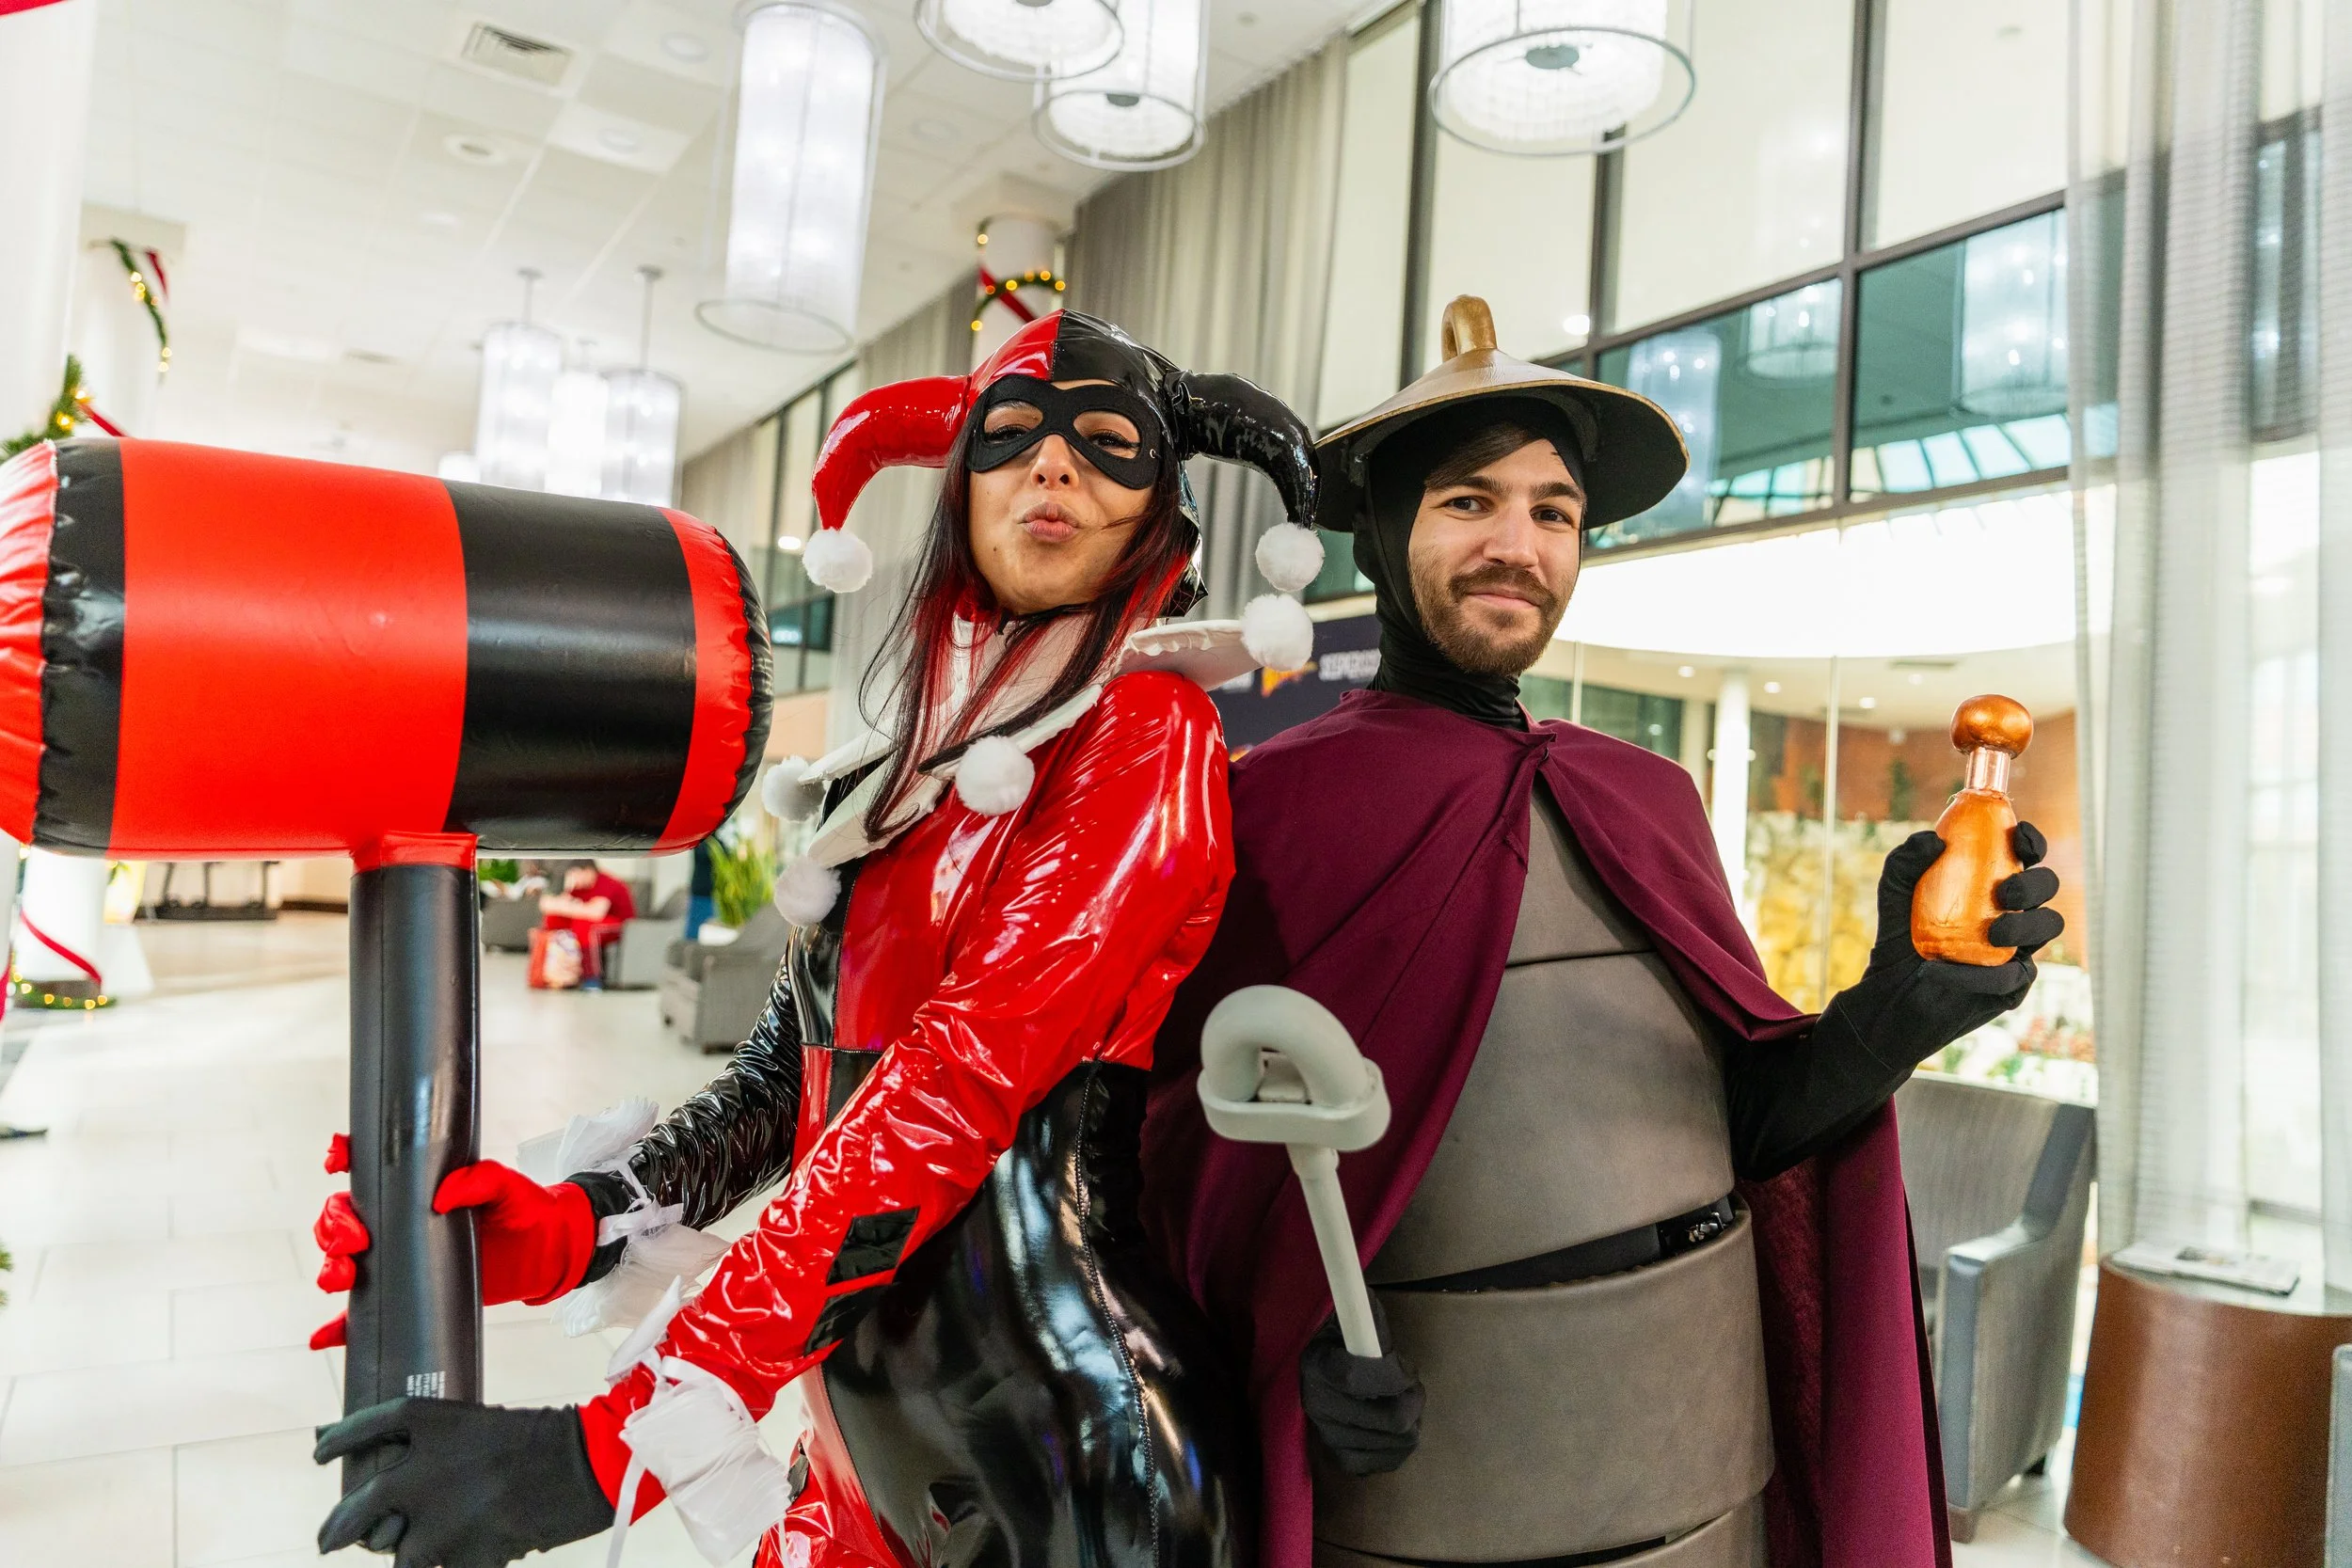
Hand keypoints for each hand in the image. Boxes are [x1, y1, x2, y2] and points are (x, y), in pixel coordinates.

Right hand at [309, 1142, 598, 1348]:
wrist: (546, 1253)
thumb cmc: (525, 1211)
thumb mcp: (507, 1186)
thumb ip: (480, 1180)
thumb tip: (442, 1196)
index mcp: (417, 1188)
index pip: (368, 1171)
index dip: (343, 1160)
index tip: (337, 1163)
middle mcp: (400, 1221)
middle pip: (342, 1218)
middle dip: (334, 1227)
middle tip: (355, 1240)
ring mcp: (400, 1259)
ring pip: (343, 1261)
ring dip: (331, 1268)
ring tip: (344, 1276)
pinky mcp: (407, 1294)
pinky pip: (363, 1313)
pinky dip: (338, 1326)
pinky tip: (324, 1335)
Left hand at [315, 1397, 611, 1567]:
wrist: (588, 1463)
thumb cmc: (541, 1437)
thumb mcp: (481, 1424)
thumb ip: (437, 1446)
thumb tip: (393, 1467)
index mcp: (435, 1424)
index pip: (368, 1426)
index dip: (338, 1440)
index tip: (319, 1452)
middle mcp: (427, 1470)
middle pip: (360, 1505)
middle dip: (337, 1529)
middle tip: (326, 1540)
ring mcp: (445, 1519)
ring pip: (397, 1553)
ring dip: (399, 1554)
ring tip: (406, 1554)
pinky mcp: (470, 1554)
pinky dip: (446, 1566)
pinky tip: (450, 1559)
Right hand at [1300, 1311, 1423, 1476]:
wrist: (1332, 1359)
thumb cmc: (1352, 1334)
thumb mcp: (1361, 1315)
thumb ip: (1372, 1323)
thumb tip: (1382, 1343)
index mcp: (1316, 1364)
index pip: (1356, 1378)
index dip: (1396, 1377)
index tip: (1408, 1371)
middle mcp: (1316, 1404)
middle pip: (1392, 1419)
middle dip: (1413, 1399)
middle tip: (1410, 1386)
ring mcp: (1328, 1434)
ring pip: (1399, 1442)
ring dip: (1412, 1421)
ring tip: (1401, 1401)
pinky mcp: (1341, 1456)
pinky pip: (1388, 1462)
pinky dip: (1400, 1444)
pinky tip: (1393, 1426)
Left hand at [1820, 824, 2065, 1072]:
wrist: (1890, 986)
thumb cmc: (1901, 931)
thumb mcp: (1895, 890)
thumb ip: (1906, 859)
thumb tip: (1933, 839)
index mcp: (1994, 879)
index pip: (2025, 853)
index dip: (2032, 841)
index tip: (2020, 838)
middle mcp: (2014, 909)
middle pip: (2047, 886)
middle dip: (2034, 884)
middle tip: (2005, 892)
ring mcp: (2018, 945)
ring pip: (2048, 926)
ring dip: (2025, 924)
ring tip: (1994, 932)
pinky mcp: (2014, 983)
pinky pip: (2015, 975)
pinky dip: (1983, 974)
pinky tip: (1947, 972)